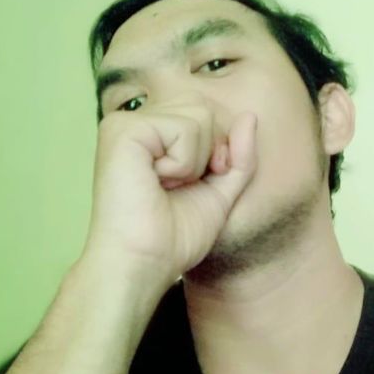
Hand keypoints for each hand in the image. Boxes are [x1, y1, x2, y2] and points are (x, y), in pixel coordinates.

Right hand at [79, 104, 257, 291]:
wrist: (144, 264)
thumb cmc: (174, 237)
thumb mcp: (220, 192)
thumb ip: (239, 156)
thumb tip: (250, 116)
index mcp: (152, 134)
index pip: (208, 116)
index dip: (217, 153)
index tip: (191, 186)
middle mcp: (135, 122)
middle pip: (205, 109)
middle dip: (208, 154)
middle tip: (177, 187)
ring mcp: (126, 124)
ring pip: (198, 115)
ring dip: (194, 162)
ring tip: (164, 186)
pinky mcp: (123, 130)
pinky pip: (184, 128)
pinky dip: (182, 164)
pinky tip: (156, 183)